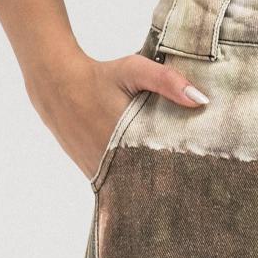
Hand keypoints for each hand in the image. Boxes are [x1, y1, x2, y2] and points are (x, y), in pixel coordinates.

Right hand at [26, 50, 209, 179]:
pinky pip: (119, 184)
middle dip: (170, 184)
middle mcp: (113, 165)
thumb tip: (202, 100)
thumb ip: (167, 81)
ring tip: (173, 186)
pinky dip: (132, 181)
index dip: (182, 175)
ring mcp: (101, 173)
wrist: (55, 83)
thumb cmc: (99, 75)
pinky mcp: (93, 175)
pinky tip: (145, 176)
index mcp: (127, 143)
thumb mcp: (133, 69)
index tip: (202, 176)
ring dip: (150, 186)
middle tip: (194, 186)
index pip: (164, 170)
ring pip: (133, 188)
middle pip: (151, 184)